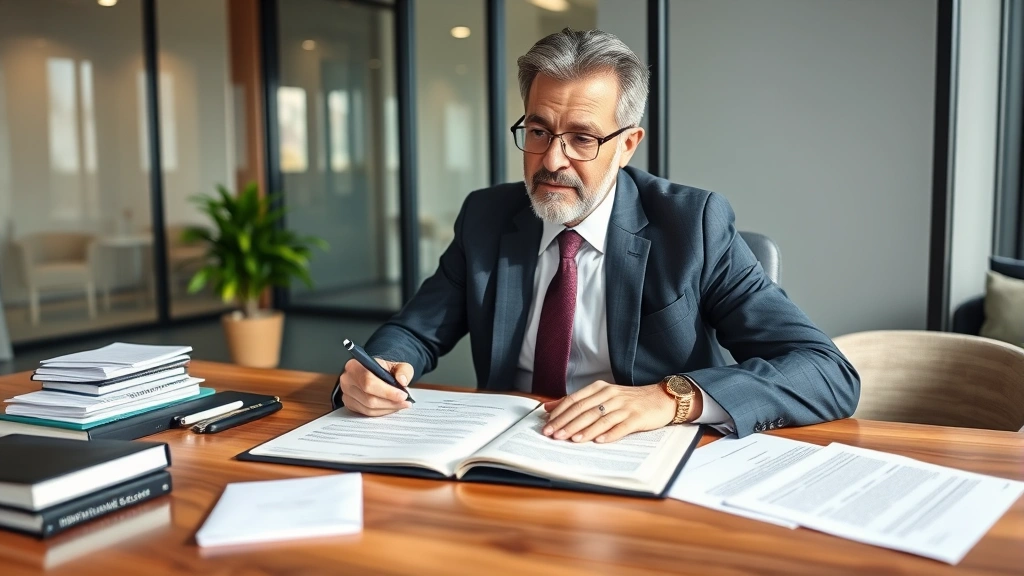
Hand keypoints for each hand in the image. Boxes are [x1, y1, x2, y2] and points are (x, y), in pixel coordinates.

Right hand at [339, 358, 412, 416]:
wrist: (376, 372)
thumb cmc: (384, 368)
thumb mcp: (398, 365)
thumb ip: (403, 371)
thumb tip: (402, 381)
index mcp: (355, 365)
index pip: (368, 381)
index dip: (386, 391)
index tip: (403, 395)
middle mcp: (347, 380)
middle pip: (368, 398)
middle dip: (390, 402)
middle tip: (405, 402)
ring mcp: (347, 393)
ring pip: (368, 408)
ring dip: (388, 408)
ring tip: (401, 404)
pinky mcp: (350, 404)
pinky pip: (367, 413)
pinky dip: (382, 411)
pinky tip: (392, 407)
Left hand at [542, 381, 675, 442]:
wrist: (661, 398)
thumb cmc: (629, 400)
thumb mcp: (602, 396)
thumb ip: (577, 401)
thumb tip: (548, 408)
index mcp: (600, 388)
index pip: (575, 400)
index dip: (559, 413)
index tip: (547, 425)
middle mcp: (610, 395)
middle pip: (584, 410)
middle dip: (567, 423)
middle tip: (553, 435)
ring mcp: (624, 406)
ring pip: (600, 418)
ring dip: (584, 430)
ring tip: (572, 439)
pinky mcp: (637, 417)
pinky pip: (621, 426)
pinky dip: (609, 434)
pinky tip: (599, 441)